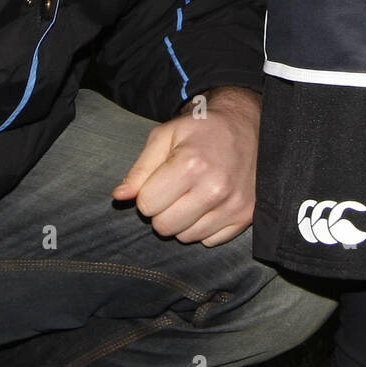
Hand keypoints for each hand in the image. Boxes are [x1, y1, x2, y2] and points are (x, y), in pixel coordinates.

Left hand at [111, 86, 258, 245]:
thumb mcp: (165, 135)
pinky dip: (204, 227)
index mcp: (191, 165)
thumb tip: (119, 197)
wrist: (247, 125)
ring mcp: (233, 205)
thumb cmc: (201, 129)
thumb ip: (140, 168)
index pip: (147, 205)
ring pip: (187, 237)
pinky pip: (210, 241)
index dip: (147, 193)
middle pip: (164, 226)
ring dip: (183, 220)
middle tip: (174, 190)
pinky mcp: (246, 217)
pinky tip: (209, 204)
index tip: (158, 181)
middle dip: (162, 210)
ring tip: (192, 195)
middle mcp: (214, 189)